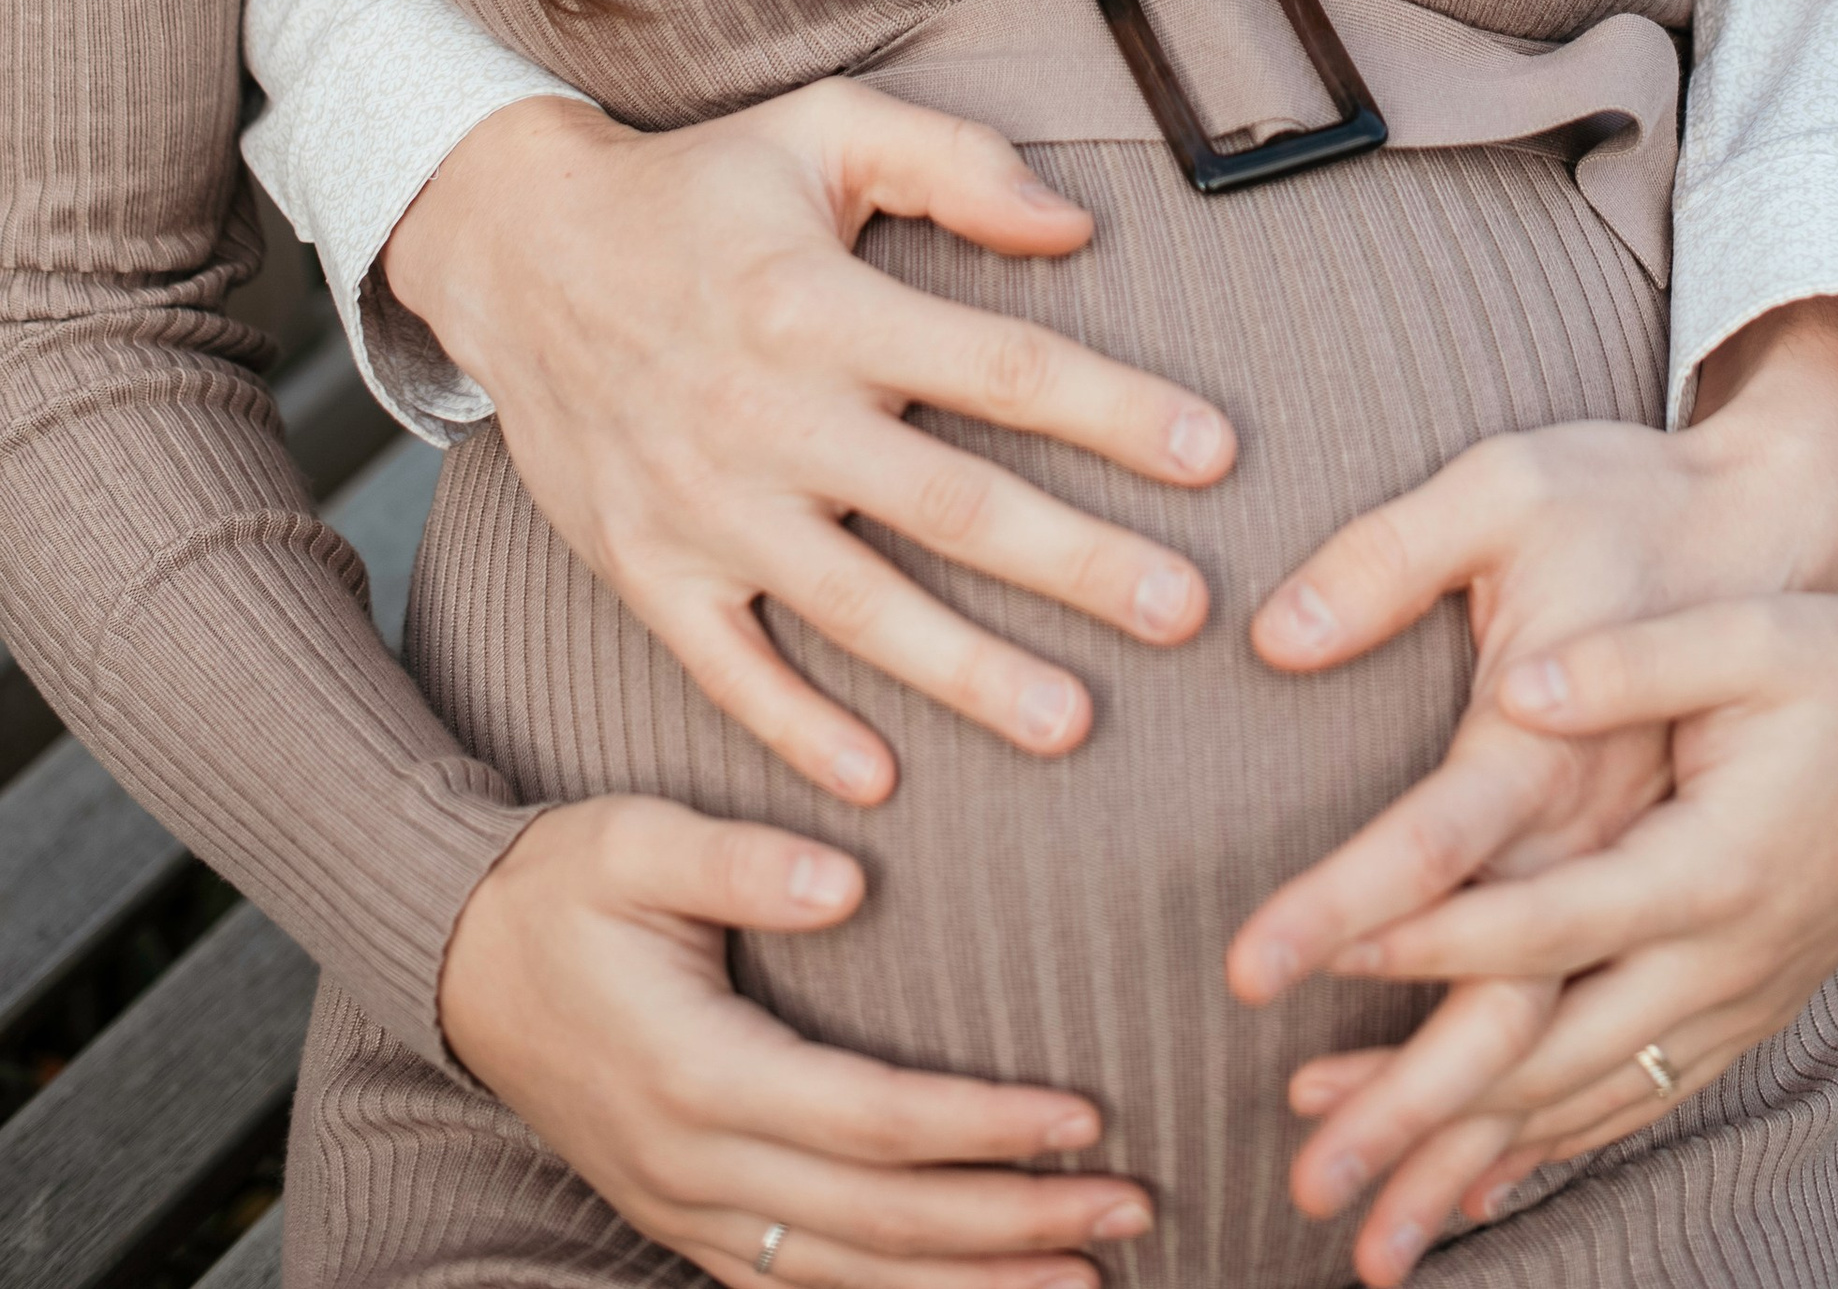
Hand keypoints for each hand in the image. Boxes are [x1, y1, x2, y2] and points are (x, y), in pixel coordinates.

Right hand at [382, 87, 1236, 800]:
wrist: (516, 250)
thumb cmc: (697, 187)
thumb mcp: (822, 128)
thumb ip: (954, 162)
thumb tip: (1075, 222)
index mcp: (824, 303)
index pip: (1002, 365)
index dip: (1114, 411)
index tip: (1217, 455)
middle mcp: (769, 410)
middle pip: (950, 503)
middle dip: (1076, 563)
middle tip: (1184, 615)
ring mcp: (704, 503)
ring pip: (857, 606)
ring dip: (967, 671)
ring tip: (1071, 723)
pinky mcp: (648, 569)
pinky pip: (730, 668)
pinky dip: (798, 730)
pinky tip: (880, 784)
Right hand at [441, 797, 1149, 1288]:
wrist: (457, 960)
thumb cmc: (560, 883)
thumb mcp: (636, 840)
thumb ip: (741, 860)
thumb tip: (850, 880)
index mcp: (696, 1074)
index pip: (871, 1123)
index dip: (982, 1128)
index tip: (1085, 1114)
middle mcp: (694, 1167)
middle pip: (880, 1222)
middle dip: (1014, 1222)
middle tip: (1133, 1207)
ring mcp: (683, 1210)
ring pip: (846, 1279)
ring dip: (973, 1285)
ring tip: (1088, 1277)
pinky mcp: (680, 1222)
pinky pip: (796, 1288)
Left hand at [1266, 600, 1837, 1281]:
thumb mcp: (1750, 636)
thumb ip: (1631, 665)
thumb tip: (1516, 685)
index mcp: (1711, 865)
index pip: (1544, 921)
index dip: (1430, 943)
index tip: (1317, 960)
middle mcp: (1722, 962)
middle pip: (1548, 1060)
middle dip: (1418, 1117)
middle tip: (1302, 1167)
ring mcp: (1734, 1004)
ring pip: (1582, 1107)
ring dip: (1465, 1159)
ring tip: (1352, 1205)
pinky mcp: (1738, 1016)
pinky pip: (1629, 1104)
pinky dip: (1544, 1154)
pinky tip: (1469, 1191)